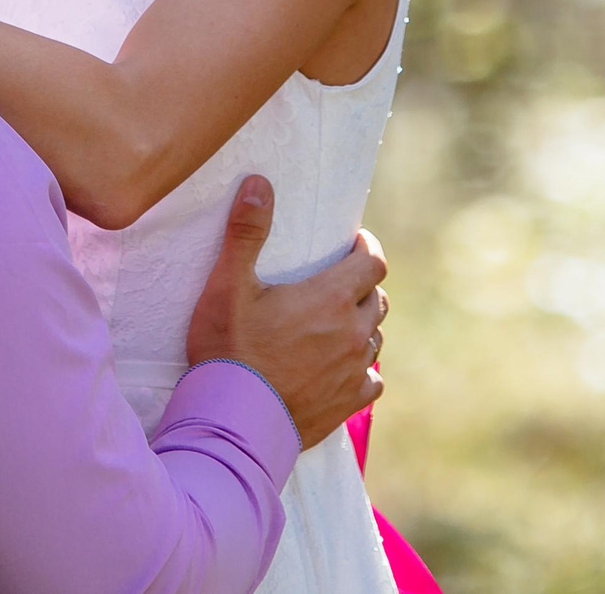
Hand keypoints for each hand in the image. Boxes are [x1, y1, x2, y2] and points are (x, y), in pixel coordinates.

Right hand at [184, 176, 387, 448]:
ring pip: (374, 337)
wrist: (234, 421)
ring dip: (360, 324)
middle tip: (335, 281)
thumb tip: (259, 182)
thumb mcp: (229, 285)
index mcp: (331, 298)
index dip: (366, 248)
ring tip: (334, 322)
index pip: (373, 262)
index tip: (350, 244)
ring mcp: (353, 370)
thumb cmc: (228, 350)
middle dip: (361, 284)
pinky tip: (341, 367)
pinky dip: (361, 369)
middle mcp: (352, 333)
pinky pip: (372, 380)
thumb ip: (246, 232)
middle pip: (376, 297)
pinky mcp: (347, 403)